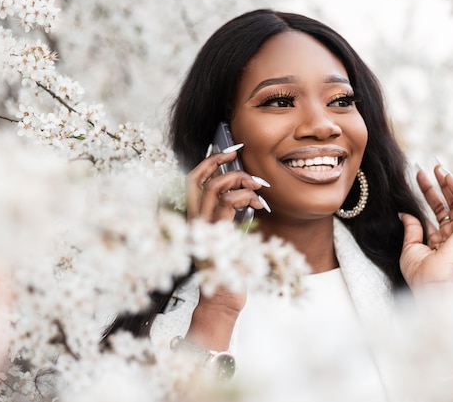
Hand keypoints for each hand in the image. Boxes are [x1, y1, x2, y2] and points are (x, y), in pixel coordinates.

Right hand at [185, 144, 268, 349]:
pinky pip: (228, 204)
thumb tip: (247, 197)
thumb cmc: (228, 272)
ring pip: (215, 187)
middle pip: (196, 177)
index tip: (226, 151)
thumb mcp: (230, 239)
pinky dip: (246, 197)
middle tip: (238, 154)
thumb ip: (232, 218)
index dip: (207, 162)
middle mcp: (194, 221)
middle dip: (217, 160)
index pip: (193, 182)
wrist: (222, 301)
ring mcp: (203, 228)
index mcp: (196, 219)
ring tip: (257, 187)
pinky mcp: (217, 236)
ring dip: (239, 180)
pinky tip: (259, 205)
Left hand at [398, 164, 452, 288]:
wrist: (433, 283)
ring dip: (447, 184)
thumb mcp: (410, 248)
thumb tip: (405, 213)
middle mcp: (451, 235)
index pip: (433, 213)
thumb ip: (411, 229)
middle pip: (444, 205)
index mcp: (437, 242)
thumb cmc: (420, 272)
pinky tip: (447, 176)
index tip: (417, 178)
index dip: (426, 195)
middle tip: (426, 169)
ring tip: (436, 167)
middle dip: (435, 186)